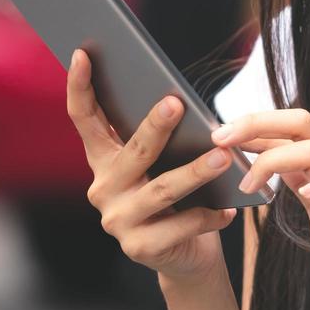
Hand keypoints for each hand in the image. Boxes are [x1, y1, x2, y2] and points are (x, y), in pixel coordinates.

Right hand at [65, 47, 237, 283]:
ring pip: (162, 190)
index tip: (82, 53)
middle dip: (154, 127)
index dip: (80, 86)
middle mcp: (103, 188)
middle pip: (132, 152)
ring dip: (195, 172)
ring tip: (222, 158)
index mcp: (104, 160)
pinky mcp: (139, 248)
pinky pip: (179, 226)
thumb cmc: (178, 198)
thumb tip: (179, 101)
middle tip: (176, 103)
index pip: (84, 119)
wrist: (187, 256)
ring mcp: (118, 220)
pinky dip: (208, 216)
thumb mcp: (165, 164)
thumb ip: (161, 139)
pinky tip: (230, 209)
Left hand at [211, 109, 309, 309]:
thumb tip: (259, 160)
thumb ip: (294, 182)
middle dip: (256, 123)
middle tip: (221, 138)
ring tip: (248, 185)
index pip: (289, 127)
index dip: (252, 124)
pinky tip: (305, 194)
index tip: (217, 133)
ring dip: (273, 160)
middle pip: (301, 122)